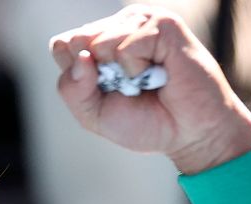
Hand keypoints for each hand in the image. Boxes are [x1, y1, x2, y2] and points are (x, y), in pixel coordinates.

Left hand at [50, 4, 250, 173]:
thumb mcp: (92, 115)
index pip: (62, 46)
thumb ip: (71, 89)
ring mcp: (141, 22)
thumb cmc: (145, 123)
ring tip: (145, 81)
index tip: (104, 93)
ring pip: (100, 41)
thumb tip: (80, 55)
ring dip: (120, 75)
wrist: (188, 134)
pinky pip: (127, 46)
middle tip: (128, 89)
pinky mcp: (163, 24)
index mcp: (97, 43)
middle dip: (98, 77)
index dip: (76, 76)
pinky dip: (138, 70)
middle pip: (77, 42)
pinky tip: (159, 74)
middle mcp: (118, 26)